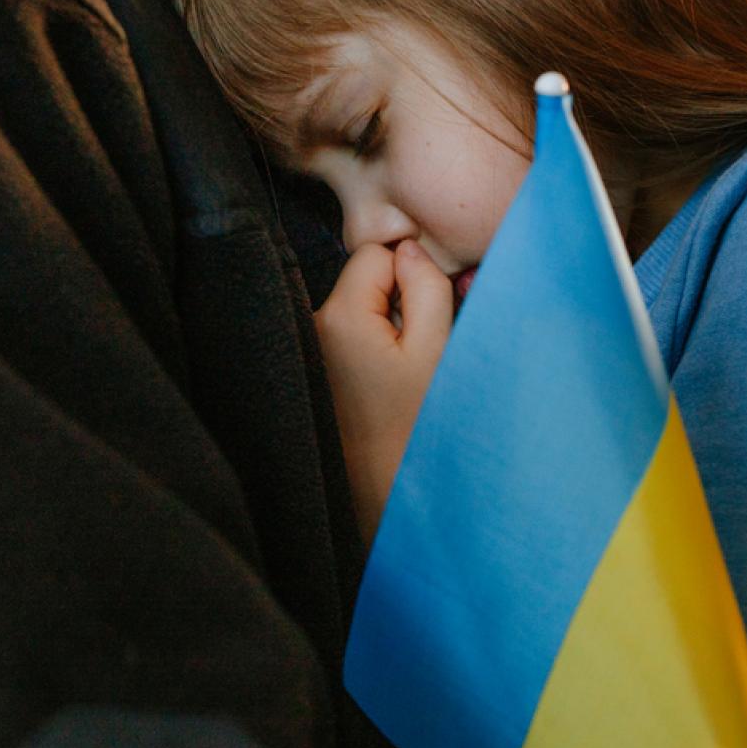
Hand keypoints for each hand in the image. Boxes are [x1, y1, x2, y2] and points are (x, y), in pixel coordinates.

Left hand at [314, 239, 452, 543]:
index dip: (412, 274)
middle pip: (364, 282)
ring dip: (386, 328)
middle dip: (397, 302)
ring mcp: (310, 354)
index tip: (429, 315)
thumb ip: (426, 286)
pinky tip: (388, 388)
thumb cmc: (418, 429)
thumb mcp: (436, 348)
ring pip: (358, 311)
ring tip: (405, 374)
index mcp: (338, 316)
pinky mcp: (316, 376)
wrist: (387, 498)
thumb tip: (409, 249)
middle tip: (421, 349)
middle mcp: (312, 328)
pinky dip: (373, 352)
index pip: (377, 254)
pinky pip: (349, 341)